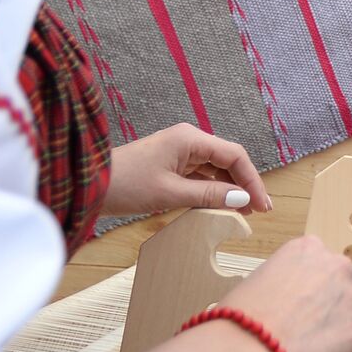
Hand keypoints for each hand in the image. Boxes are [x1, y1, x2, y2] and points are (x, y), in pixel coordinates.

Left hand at [103, 123, 272, 215]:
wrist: (89, 184)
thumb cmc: (126, 184)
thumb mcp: (171, 193)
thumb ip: (209, 195)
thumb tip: (242, 199)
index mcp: (190, 139)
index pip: (234, 156)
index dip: (252, 180)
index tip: (262, 205)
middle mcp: (188, 141)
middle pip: (228, 160)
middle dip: (245, 184)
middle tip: (260, 211)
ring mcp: (179, 152)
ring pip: (216, 169)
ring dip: (231, 189)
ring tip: (245, 212)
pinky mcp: (171, 165)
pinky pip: (201, 176)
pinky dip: (213, 190)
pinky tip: (222, 206)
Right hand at [219, 235, 351, 351]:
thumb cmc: (239, 323)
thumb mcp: (257, 284)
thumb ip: (284, 286)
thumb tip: (287, 307)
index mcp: (306, 250)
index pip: (327, 264)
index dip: (320, 288)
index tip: (308, 305)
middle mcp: (335, 268)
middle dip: (341, 304)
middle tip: (319, 328)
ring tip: (330, 347)